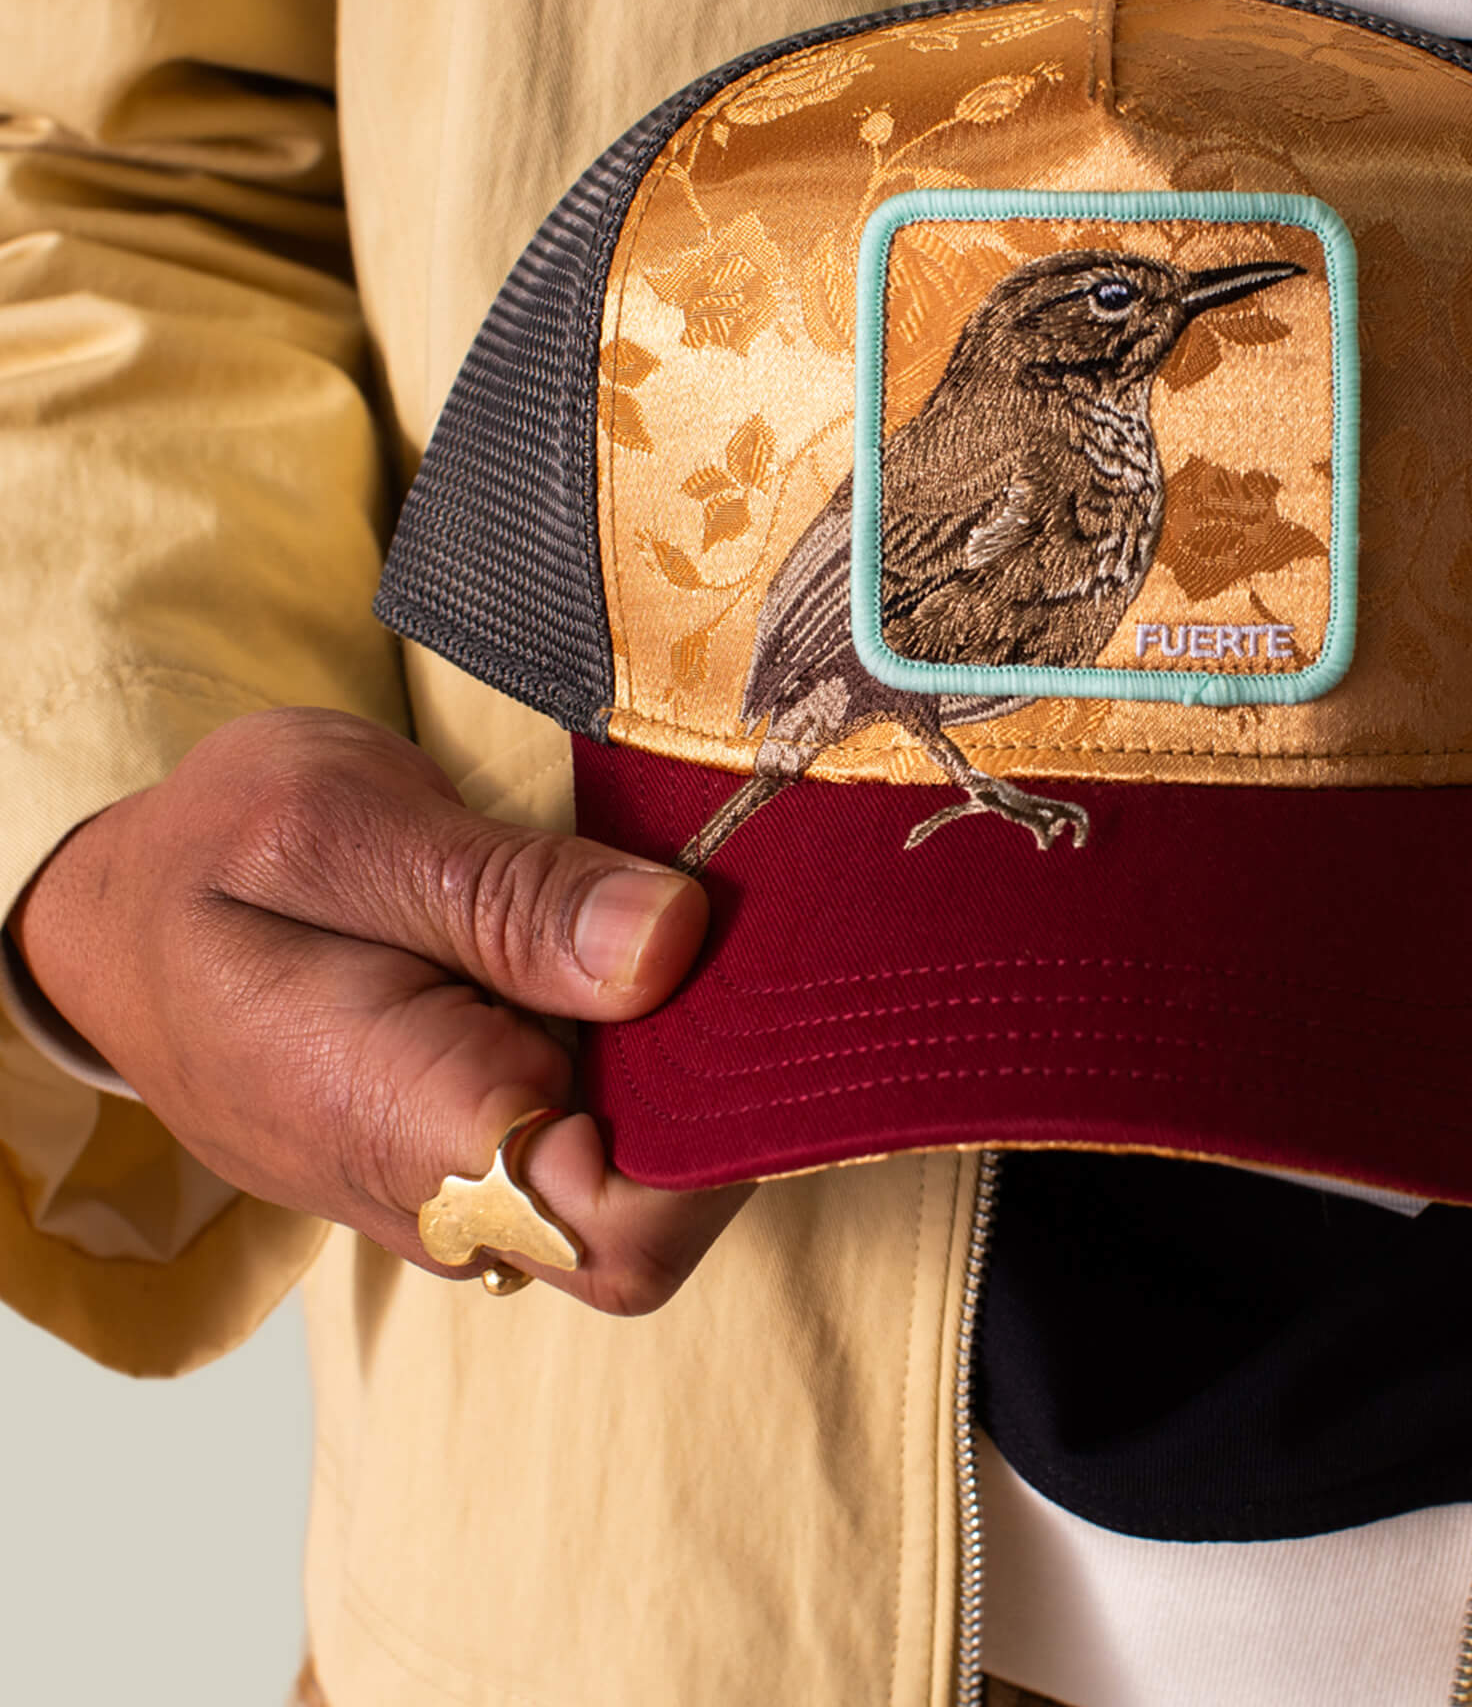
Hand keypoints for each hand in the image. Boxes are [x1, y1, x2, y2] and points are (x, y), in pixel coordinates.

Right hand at [8, 707, 746, 1313]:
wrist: (119, 918)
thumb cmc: (213, 862)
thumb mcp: (337, 826)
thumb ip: (505, 895)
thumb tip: (671, 943)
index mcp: (409, 1128)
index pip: (620, 1228)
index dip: (725, 1135)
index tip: (769, 993)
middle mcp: (449, 1197)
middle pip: (655, 1207)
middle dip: (729, 1077)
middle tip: (758, 928)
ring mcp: (469, 1185)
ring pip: (635, 1172)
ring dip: (691, 1055)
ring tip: (705, 918)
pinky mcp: (485, 1147)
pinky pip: (597, 1131)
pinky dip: (645, 1048)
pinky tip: (650, 948)